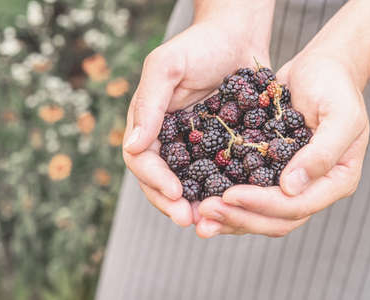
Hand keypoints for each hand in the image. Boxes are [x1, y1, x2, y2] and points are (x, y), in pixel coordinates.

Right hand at [122, 6, 273, 226]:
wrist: (237, 37)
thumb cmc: (199, 45)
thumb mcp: (167, 66)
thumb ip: (148, 104)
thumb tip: (132, 146)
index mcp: (150, 123)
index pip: (142, 159)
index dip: (155, 179)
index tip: (175, 193)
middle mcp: (169, 139)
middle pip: (161, 180)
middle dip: (171, 202)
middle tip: (189, 220)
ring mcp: (194, 146)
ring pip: (187, 184)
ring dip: (194, 205)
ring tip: (208, 222)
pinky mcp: (220, 147)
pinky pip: (215, 175)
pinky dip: (218, 192)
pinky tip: (230, 204)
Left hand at [196, 51, 369, 237]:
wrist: (320, 69)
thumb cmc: (335, 86)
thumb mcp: (341, 115)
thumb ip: (323, 152)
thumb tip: (290, 188)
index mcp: (335, 181)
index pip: (297, 206)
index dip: (263, 204)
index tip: (230, 195)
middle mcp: (311, 188)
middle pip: (275, 219)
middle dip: (240, 217)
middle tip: (205, 212)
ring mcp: (288, 182)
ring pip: (259, 213)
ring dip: (229, 216)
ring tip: (198, 215)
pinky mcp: (268, 170)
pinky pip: (247, 192)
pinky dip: (226, 199)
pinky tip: (200, 198)